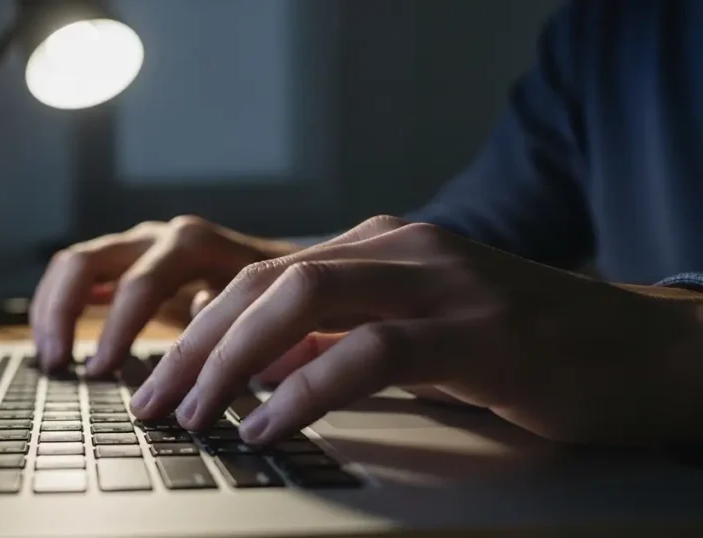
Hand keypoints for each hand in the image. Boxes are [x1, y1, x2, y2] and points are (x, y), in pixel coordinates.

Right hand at [31, 216, 300, 373]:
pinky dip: (60, 306)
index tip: (102, 371)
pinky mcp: (131, 262)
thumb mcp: (263, 309)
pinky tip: (56, 343)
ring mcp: (142, 246)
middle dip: (63, 313)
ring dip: (52, 310)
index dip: (115, 329)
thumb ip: (226, 315)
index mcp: (193, 245)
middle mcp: (159, 238)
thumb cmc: (280, 297)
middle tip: (58, 365)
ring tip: (50, 359)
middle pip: (86, 262)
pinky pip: (79, 274)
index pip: (138, 283)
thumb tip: (192, 326)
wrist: (291, 272)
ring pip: (73, 264)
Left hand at [130, 216, 702, 446]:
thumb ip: (341, 341)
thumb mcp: (416, 334)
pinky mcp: (478, 332)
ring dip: (233, 360)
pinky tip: (270, 425)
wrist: (640, 350)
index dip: (202, 327)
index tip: (161, 377)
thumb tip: (259, 371)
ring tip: (194, 413)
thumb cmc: (524, 348)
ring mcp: (442, 282)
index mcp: (383, 245)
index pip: (263, 274)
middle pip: (267, 281)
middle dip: (197, 343)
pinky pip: (369, 352)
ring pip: (305, 298)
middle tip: (155, 400)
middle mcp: (403, 248)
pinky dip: (307, 389)